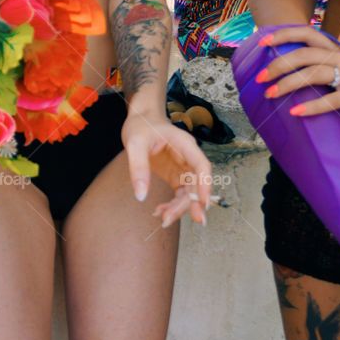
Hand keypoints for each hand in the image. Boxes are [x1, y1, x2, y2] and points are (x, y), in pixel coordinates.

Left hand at [122, 111, 211, 226]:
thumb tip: (141, 196)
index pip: (201, 166)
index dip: (204, 185)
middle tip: (169, 219)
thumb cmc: (141, 127)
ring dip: (179, 208)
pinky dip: (172, 205)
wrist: (141, 120)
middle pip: (196, 185)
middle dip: (187, 204)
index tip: (201, 204)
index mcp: (185, 144)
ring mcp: (184, 168)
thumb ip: (138, 168)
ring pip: (189, 193)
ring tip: (162, 218)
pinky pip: (180, 195)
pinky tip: (160, 211)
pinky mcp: (177, 176)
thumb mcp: (134, 144)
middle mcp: (189, 158)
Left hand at [256, 25, 339, 116]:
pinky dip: (312, 106)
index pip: (308, 32)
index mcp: (336, 50)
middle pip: (304, 55)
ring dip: (287, 83)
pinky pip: (331, 100)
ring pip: (313, 74)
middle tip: (260, 78)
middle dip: (278, 65)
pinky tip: (296, 112)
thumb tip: (284, 69)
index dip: (284, 34)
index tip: (262, 41)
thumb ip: (320, 64)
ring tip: (269, 94)